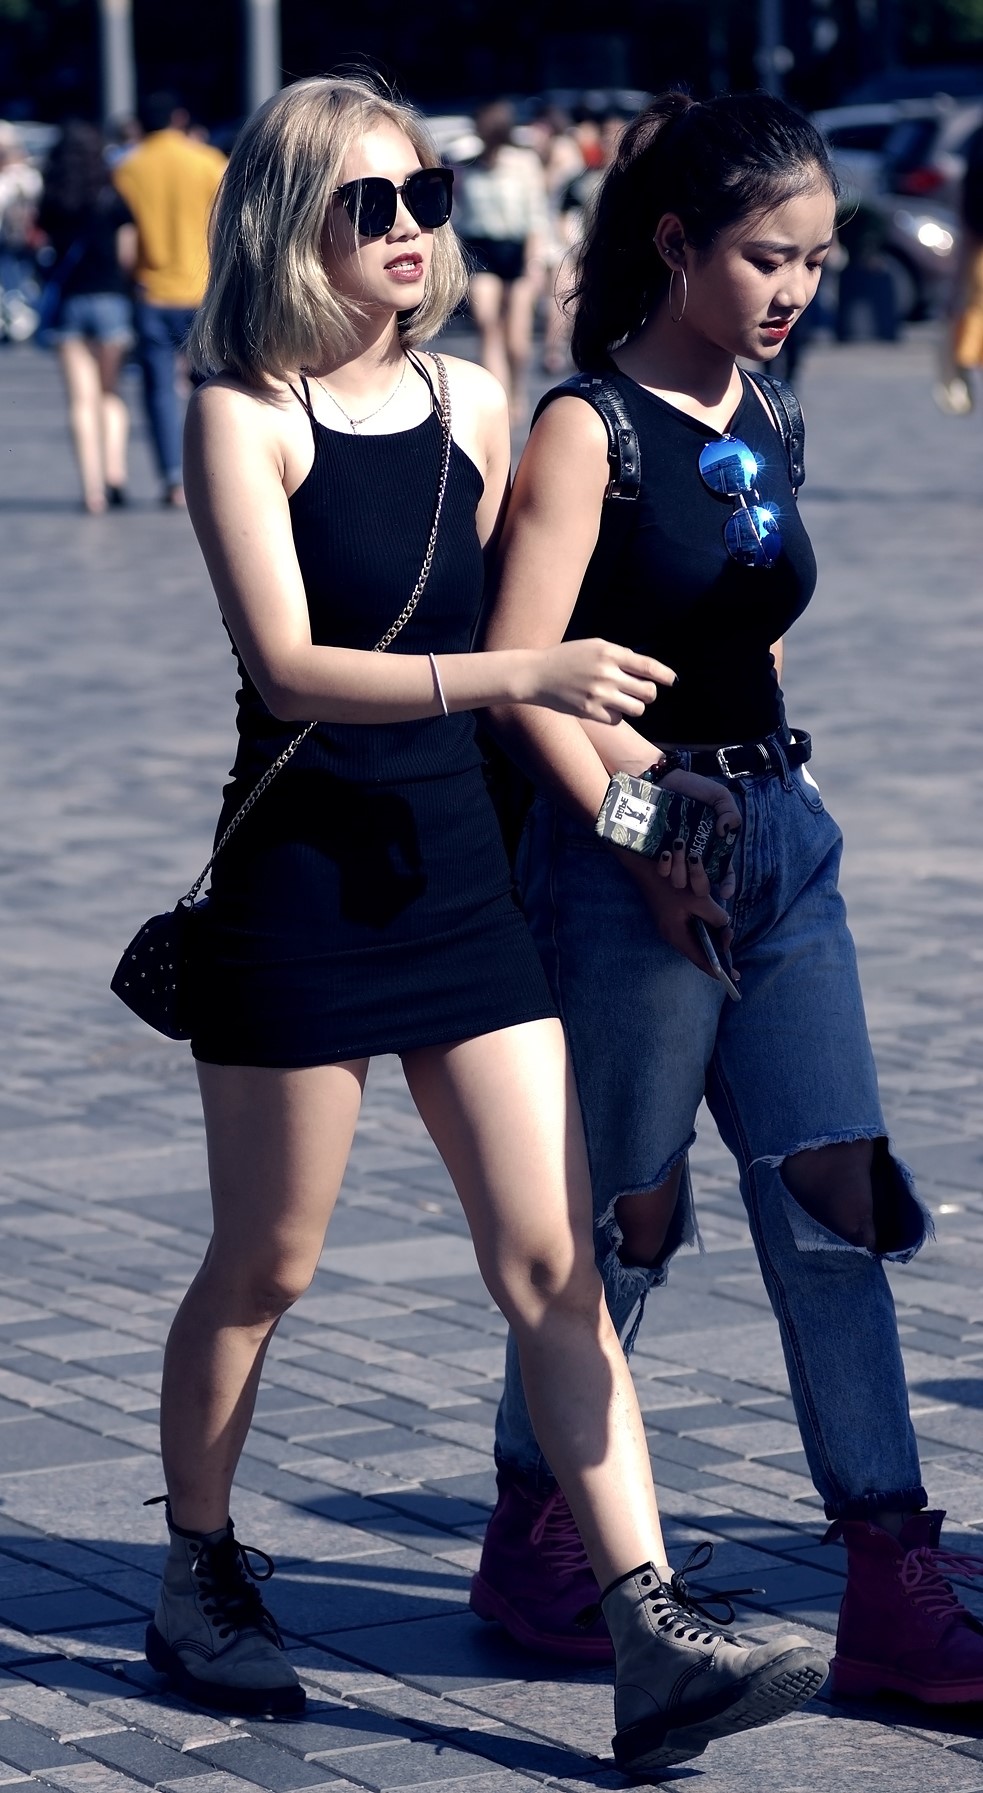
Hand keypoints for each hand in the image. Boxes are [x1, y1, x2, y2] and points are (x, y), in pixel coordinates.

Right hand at [525, 638, 675, 722]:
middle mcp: (607, 674)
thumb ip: (619, 655)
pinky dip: (616, 715)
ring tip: (622, 700)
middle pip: (648, 692)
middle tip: (640, 692)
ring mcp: (599, 695)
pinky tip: (604, 707)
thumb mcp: (594, 646)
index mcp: (610, 654)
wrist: (537, 674)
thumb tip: (644, 669)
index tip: (673, 680)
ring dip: (634, 706)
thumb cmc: (567, 658)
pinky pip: (617, 719)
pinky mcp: (590, 712)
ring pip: (637, 709)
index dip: (665, 675)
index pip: (648, 666)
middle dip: (648, 693)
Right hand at [620, 849, 737, 978]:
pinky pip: (689, 928)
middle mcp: (672, 933)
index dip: (717, 969)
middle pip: (697, 950)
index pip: (700, 959)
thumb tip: (725, 924)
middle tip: (731, 946)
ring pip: (694, 939)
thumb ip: (715, 916)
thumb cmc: (670, 882)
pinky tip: (712, 924)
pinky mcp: (670, 915)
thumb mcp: (698, 899)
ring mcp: (670, 925)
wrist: (645, 865)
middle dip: (716, 952)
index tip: (733, 977)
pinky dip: (703, 929)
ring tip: (725, 938)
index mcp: (676, 934)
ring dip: (710, 939)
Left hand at [657, 770, 741, 901]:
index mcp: (714, 847)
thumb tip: (725, 832)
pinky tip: (666, 853)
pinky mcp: (657, 854)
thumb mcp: (719, 796)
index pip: (725, 873)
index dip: (727, 885)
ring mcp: (676, 857)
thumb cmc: (693, 788)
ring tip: (678, 844)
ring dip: (680, 868)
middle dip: (699, 877)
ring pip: (680, 881)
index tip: (725, 892)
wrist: (662, 779)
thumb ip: (730, 812)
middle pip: (701, 885)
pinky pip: (662, 872)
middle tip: (694, 857)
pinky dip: (665, 866)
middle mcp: (695, 857)